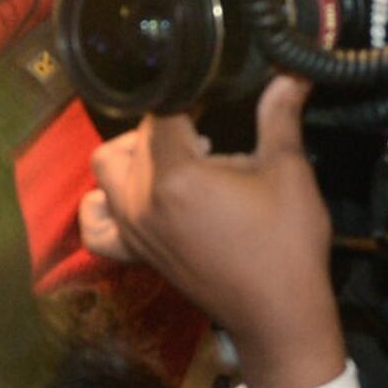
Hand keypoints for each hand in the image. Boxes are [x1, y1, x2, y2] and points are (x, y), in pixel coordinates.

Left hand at [82, 75, 344, 387]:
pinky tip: (135, 198)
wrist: (278, 315)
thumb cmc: (286, 245)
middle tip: (207, 134)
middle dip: (165, 127)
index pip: (160, 110)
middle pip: (131, 141)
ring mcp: (132, 231)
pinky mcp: (136, 253)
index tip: (214, 92)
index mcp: (174, 176)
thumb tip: (291, 73)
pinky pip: (97, 225)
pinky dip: (105, 206)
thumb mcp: (288, 171)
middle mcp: (140, 202)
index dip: (188, 93)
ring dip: (132, 158)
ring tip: (175, 161)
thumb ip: (279, 116)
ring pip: (105, 173)